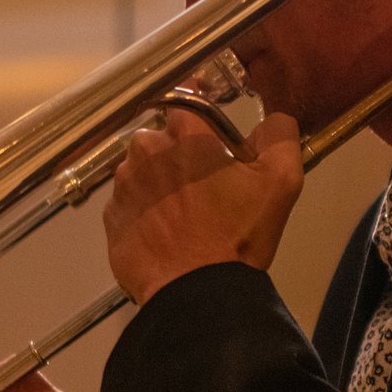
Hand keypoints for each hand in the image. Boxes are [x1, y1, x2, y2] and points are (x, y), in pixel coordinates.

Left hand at [104, 107, 303, 302]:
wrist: (197, 293)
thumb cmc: (239, 236)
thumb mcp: (281, 181)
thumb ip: (281, 135)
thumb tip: (274, 118)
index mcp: (186, 135)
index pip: (186, 98)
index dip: (198, 108)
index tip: (206, 124)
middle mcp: (146, 151)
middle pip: (161, 137)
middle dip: (178, 152)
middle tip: (202, 183)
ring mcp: (123, 185)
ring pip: (140, 169)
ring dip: (158, 181)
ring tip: (182, 212)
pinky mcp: (111, 218)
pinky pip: (126, 203)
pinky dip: (142, 211)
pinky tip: (163, 231)